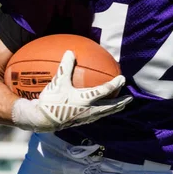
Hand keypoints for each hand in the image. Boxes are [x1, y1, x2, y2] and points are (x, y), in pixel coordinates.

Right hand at [12, 51, 131, 131]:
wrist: (42, 120)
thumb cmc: (50, 101)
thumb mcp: (57, 82)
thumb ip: (65, 66)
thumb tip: (70, 51)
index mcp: (85, 99)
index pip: (104, 91)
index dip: (114, 84)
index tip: (122, 78)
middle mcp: (89, 110)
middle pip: (110, 106)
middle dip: (121, 102)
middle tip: (130, 98)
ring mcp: (86, 117)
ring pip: (105, 113)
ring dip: (114, 108)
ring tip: (121, 105)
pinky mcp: (81, 121)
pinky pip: (97, 116)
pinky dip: (104, 111)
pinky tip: (102, 109)